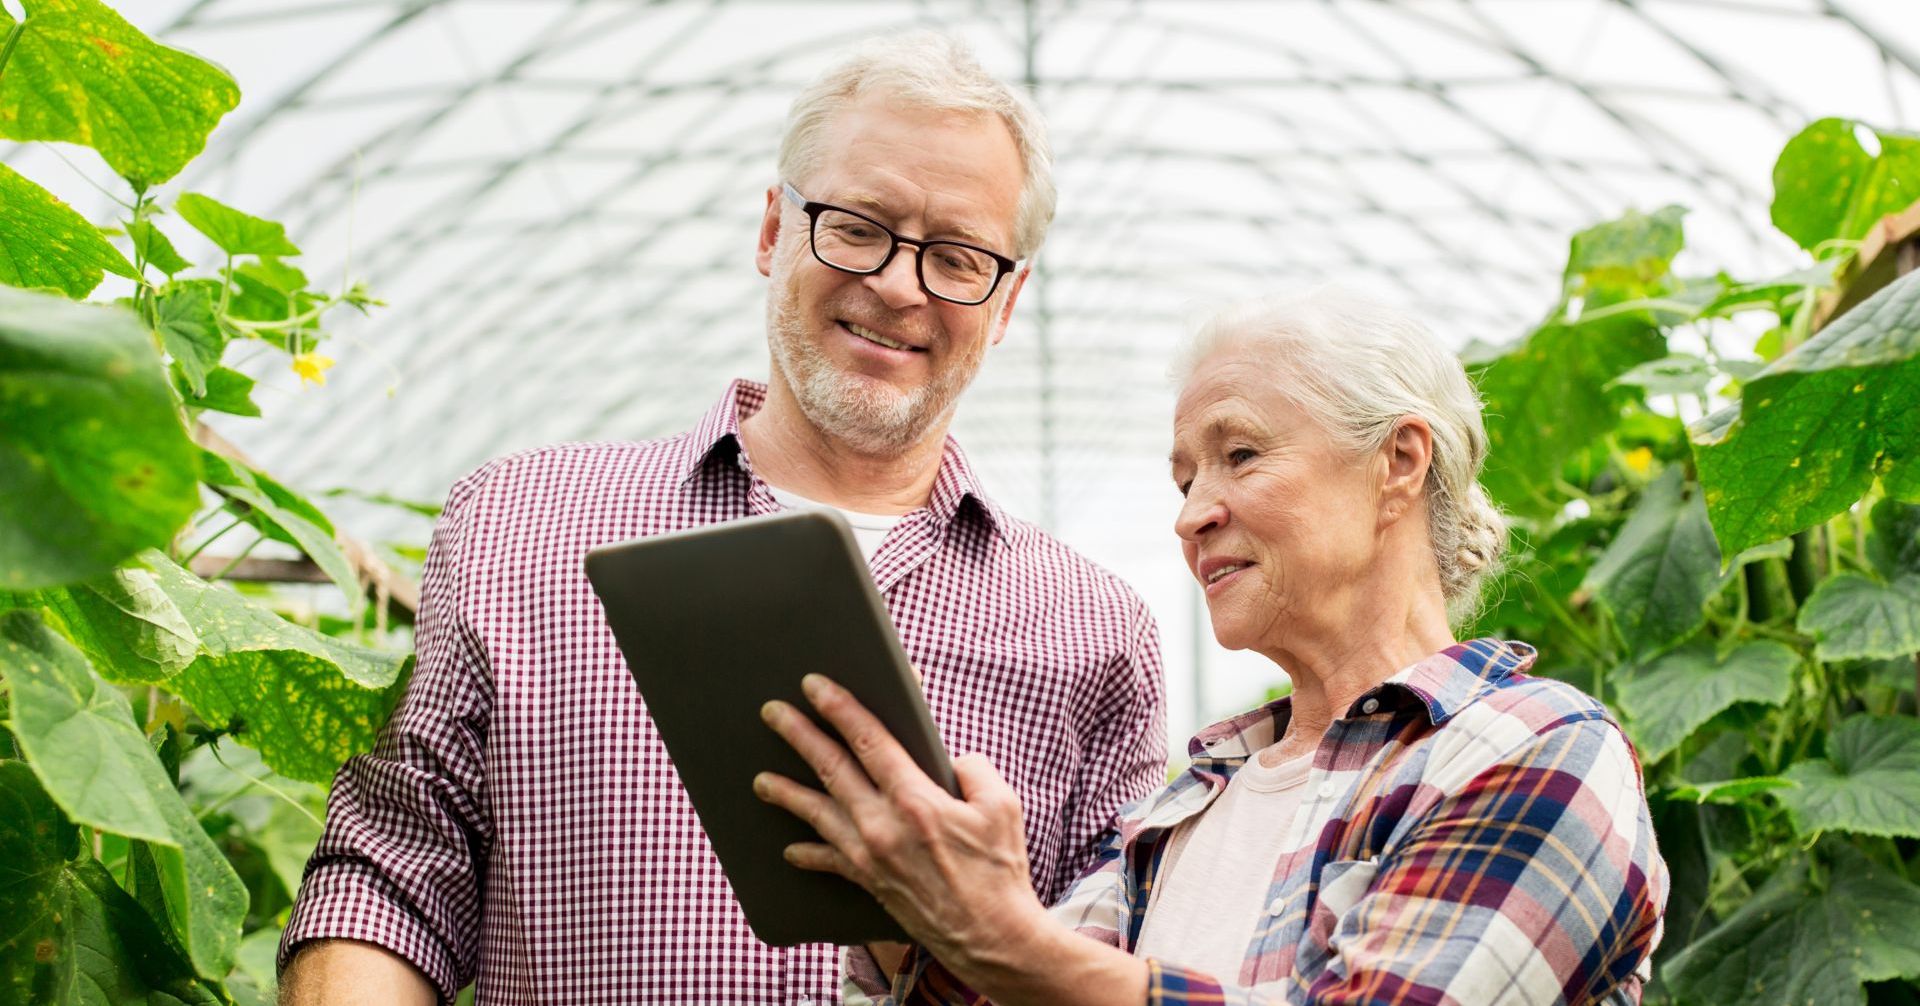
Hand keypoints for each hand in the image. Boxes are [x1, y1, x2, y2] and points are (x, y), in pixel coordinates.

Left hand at [755, 674, 1049, 974]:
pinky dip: (807, 854)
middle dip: (799, 735)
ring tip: (761, 780)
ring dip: (786, 793)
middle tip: (773, 712)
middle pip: (831, 769)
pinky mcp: (869, 882)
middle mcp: (883, 826)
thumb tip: (946, 759)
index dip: (840, 709)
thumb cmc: (999, 870)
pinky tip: (790, 849)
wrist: (990, 937)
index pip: (869, 741)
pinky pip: (828, 862)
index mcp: (917, 800)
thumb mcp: (1002, 805)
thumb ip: (970, 768)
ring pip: (818, 814)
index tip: (816, 687)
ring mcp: (870, 856)